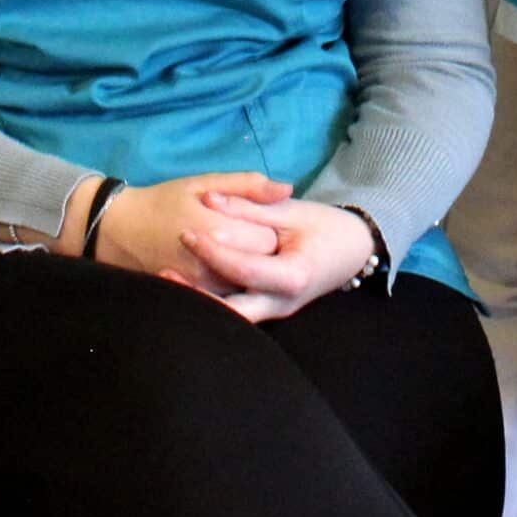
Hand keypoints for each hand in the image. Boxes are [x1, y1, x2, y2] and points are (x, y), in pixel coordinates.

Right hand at [89, 172, 288, 297]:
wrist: (120, 231)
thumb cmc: (165, 201)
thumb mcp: (205, 183)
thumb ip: (248, 186)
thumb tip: (287, 190)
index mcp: (218, 232)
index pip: (267, 239)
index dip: (274, 227)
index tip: (267, 217)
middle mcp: (211, 267)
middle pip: (261, 264)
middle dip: (268, 250)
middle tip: (257, 232)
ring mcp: (203, 288)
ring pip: (247, 284)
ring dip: (254, 268)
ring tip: (246, 247)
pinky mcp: (195, 298)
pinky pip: (230, 296)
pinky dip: (237, 282)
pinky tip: (233, 265)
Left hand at [180, 194, 381, 323]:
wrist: (353, 250)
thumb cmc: (326, 227)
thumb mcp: (292, 210)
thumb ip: (250, 206)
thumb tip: (210, 199)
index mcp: (293, 276)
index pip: (244, 268)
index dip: (214, 250)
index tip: (187, 232)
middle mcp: (281, 303)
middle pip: (230, 310)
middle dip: (196, 295)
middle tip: (164, 272)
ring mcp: (273, 311)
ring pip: (229, 316)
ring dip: (198, 301)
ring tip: (165, 279)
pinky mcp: (265, 309)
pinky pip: (234, 310)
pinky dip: (210, 300)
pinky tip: (185, 285)